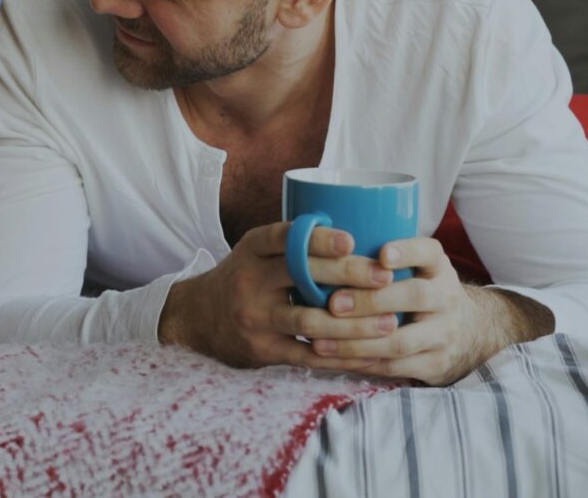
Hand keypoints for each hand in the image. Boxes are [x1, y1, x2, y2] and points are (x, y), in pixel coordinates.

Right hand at [157, 222, 400, 370]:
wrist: (197, 318)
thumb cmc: (244, 278)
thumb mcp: (256, 252)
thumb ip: (294, 244)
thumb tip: (360, 230)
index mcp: (252, 249)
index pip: (284, 238)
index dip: (318, 239)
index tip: (352, 240)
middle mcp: (249, 280)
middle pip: (303, 277)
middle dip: (350, 277)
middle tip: (386, 278)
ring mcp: (254, 317)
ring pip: (309, 321)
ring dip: (354, 324)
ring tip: (389, 322)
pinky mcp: (261, 349)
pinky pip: (307, 356)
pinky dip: (341, 356)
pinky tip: (369, 354)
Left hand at [300, 236, 552, 384]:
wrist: (469, 333)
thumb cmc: (423, 289)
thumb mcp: (418, 266)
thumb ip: (381, 256)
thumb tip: (316, 235)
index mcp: (437, 266)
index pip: (428, 251)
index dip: (405, 251)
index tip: (380, 254)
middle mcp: (446, 297)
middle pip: (415, 297)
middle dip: (371, 300)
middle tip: (334, 302)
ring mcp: (443, 333)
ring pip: (400, 340)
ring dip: (356, 342)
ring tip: (319, 339)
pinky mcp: (434, 364)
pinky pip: (393, 367)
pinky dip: (358, 363)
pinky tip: (330, 359)